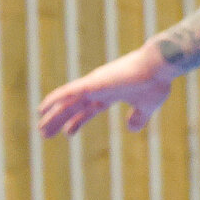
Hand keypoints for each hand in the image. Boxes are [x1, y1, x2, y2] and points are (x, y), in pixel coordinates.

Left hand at [37, 43, 174, 136]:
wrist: (159, 66)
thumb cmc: (156, 82)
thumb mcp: (147, 106)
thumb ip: (138, 117)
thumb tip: (132, 128)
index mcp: (111, 93)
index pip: (89, 109)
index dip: (77, 121)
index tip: (67, 133)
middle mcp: (99, 88)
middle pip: (74, 107)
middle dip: (59, 120)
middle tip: (44, 133)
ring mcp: (95, 84)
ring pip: (68, 101)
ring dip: (53, 114)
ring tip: (40, 127)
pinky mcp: (93, 82)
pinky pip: (69, 92)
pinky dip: (55, 99)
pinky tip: (43, 108)